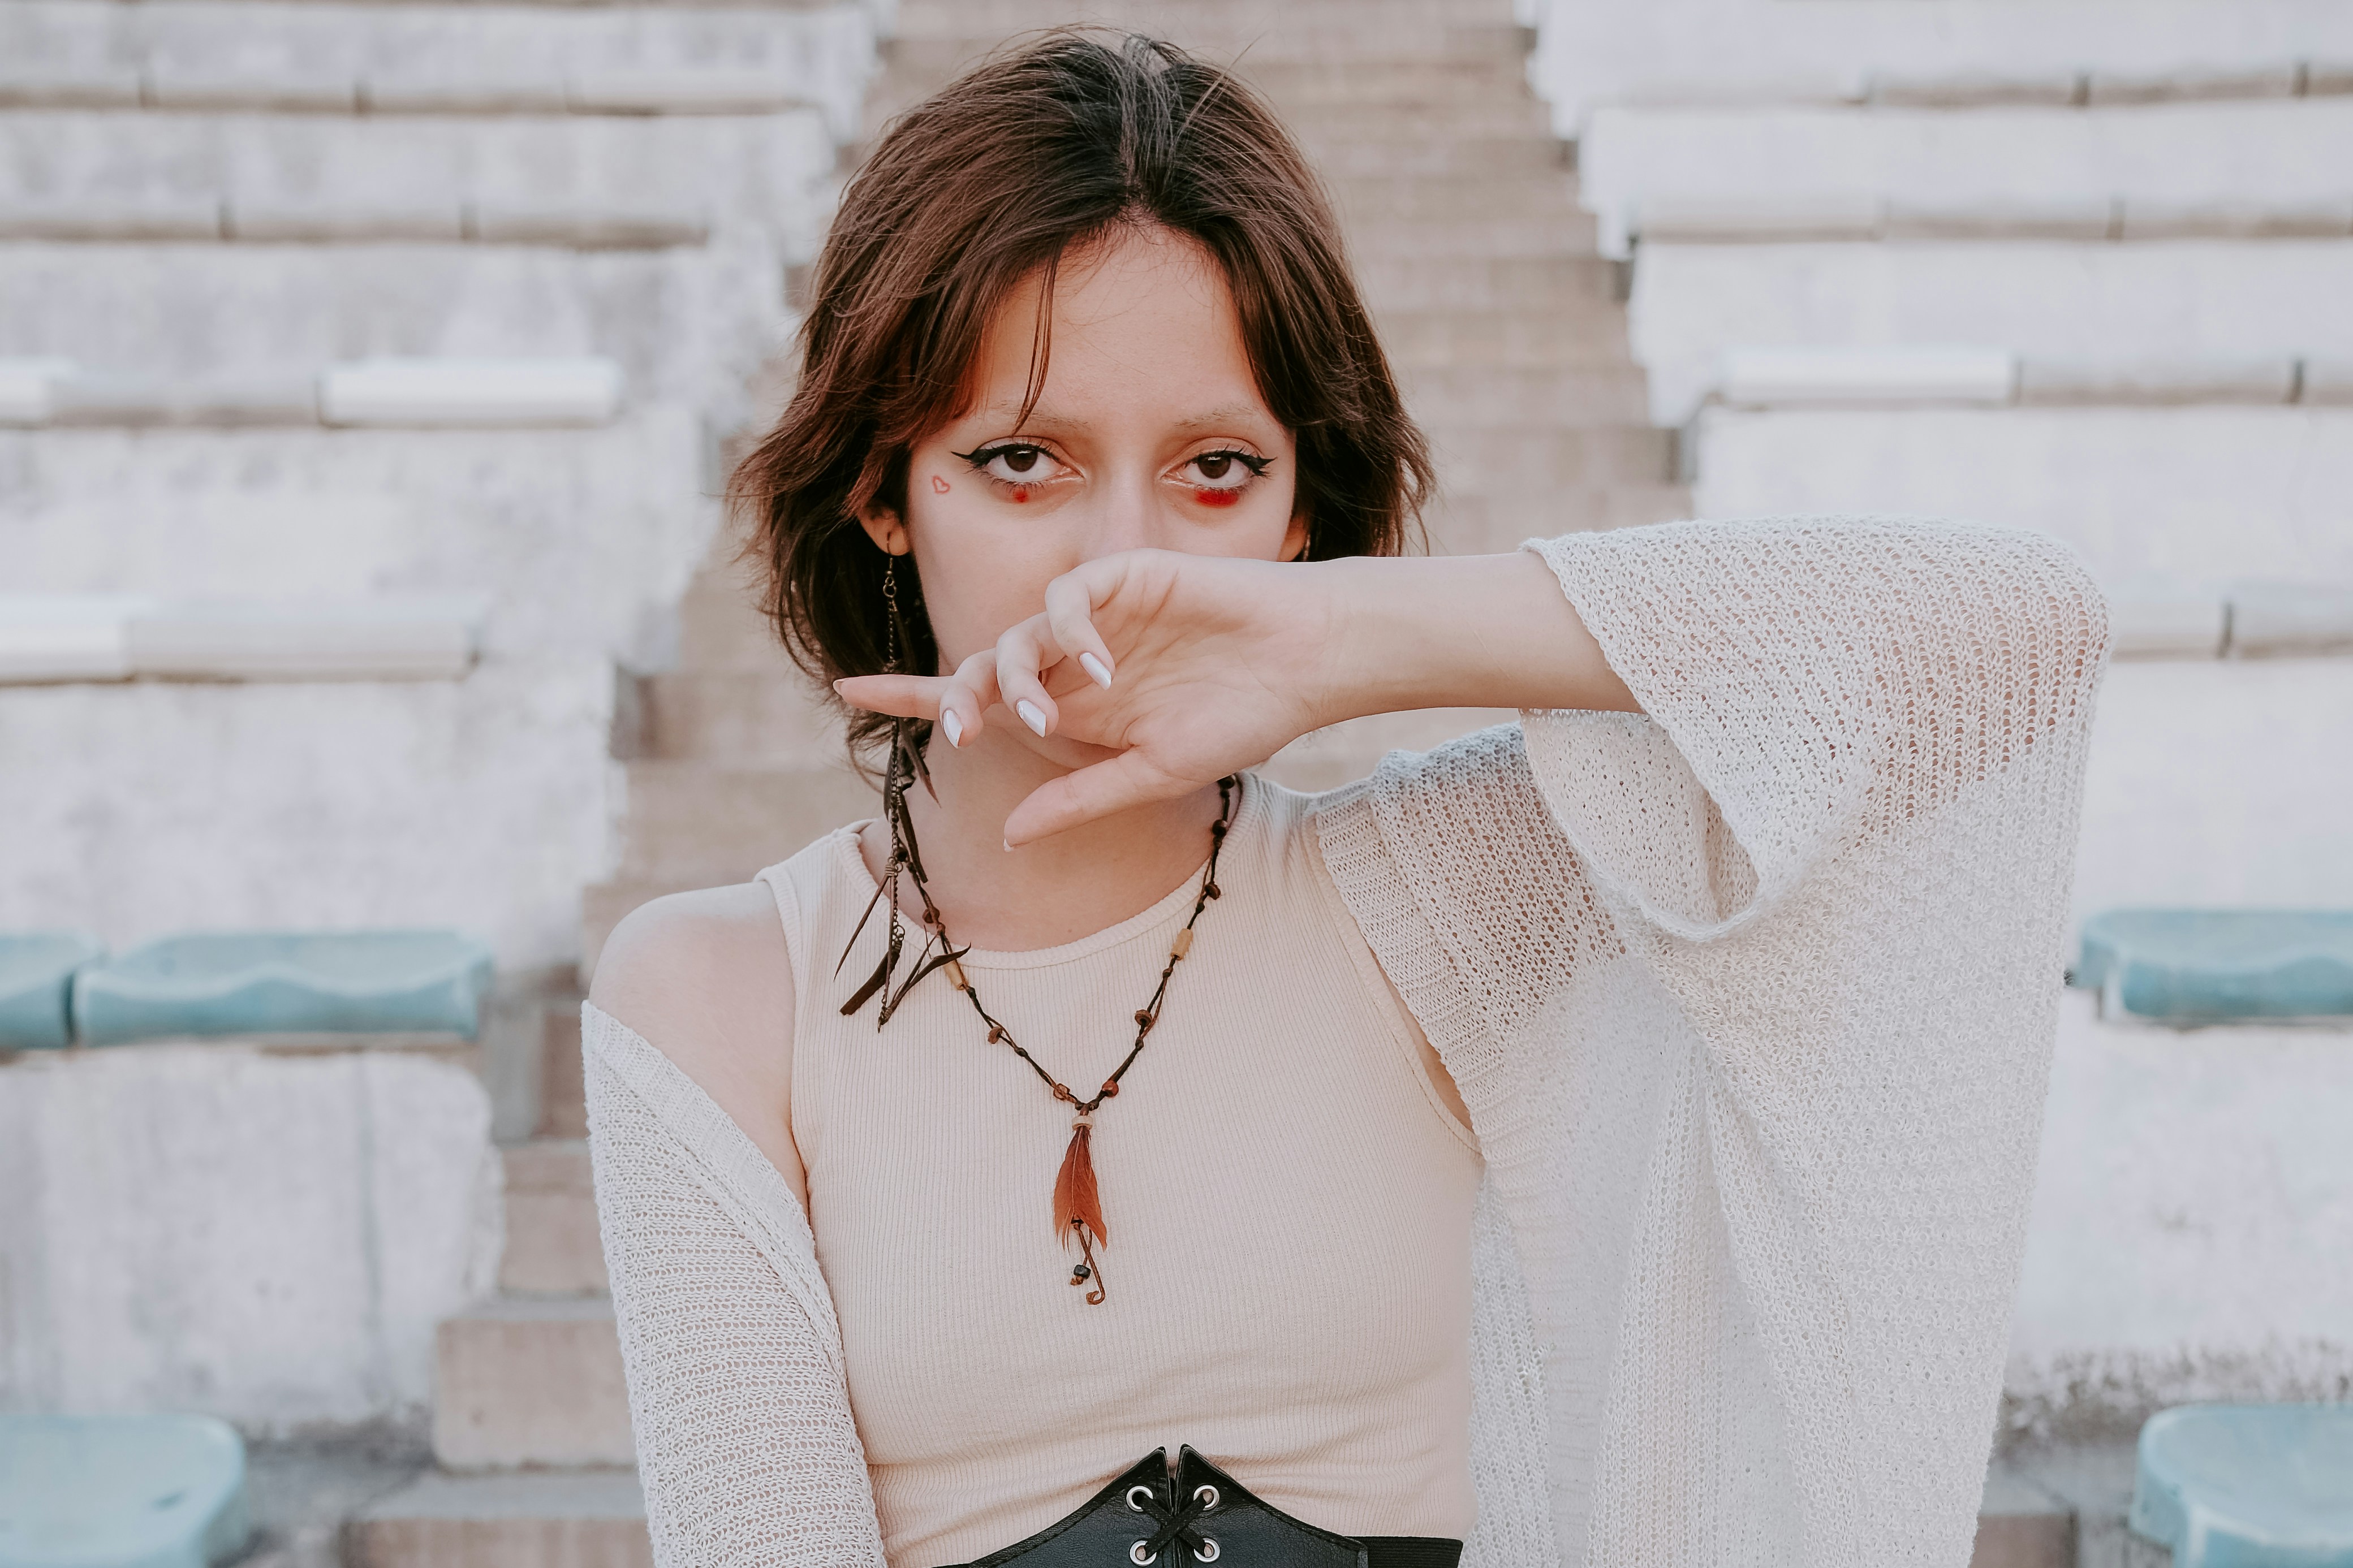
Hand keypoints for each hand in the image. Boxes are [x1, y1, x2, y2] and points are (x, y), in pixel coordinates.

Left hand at [835, 549, 1336, 843]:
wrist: (1305, 665)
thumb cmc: (1244, 718)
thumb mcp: (1153, 774)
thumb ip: (1081, 799)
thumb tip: (1009, 834)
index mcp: (1078, 707)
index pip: (980, 699)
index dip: (915, 695)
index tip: (848, 689)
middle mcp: (1076, 660)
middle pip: (984, 670)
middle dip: (960, 699)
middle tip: (963, 733)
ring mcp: (1097, 617)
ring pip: (1016, 638)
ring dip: (1016, 681)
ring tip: (1049, 717)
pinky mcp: (1122, 577)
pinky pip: (1065, 601)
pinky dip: (1068, 635)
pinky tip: (1100, 669)